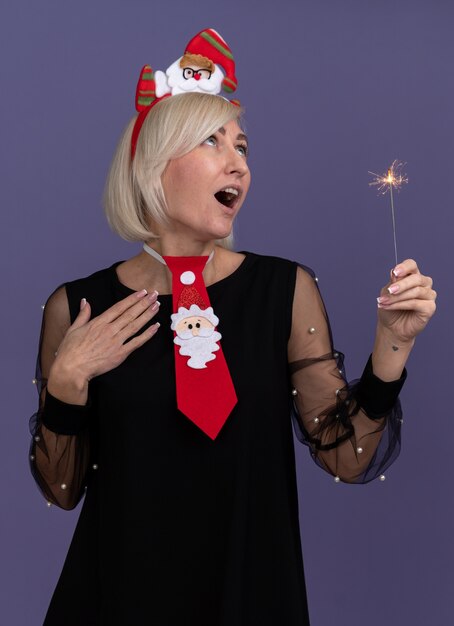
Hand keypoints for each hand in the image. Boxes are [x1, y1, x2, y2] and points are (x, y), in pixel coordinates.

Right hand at [48, 289, 159, 403]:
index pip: (119, 307)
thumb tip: (85, 301)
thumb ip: (83, 314)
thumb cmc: (70, 350)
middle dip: (144, 303)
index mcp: (99, 322)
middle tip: (155, 294)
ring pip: (135, 325)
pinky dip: (147, 334)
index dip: (132, 299)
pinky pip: (136, 342)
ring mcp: (116, 342)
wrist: (71, 369)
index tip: (142, 292)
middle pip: (130, 314)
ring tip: (156, 306)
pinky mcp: (120, 354)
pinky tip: (155, 327)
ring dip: (147, 315)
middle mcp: (109, 330)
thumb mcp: (73, 328)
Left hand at [376, 259, 435, 343]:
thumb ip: (392, 283)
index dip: (404, 267)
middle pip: (416, 278)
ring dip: (397, 297)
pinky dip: (401, 304)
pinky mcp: (430, 307)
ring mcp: (428, 295)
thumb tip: (394, 273)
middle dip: (401, 284)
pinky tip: (390, 307)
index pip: (411, 265)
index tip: (395, 273)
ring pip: (416, 291)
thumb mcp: (387, 293)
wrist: (391, 327)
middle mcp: (423, 284)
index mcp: (412, 276)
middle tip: (389, 291)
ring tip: (384, 302)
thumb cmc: (390, 308)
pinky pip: (415, 303)